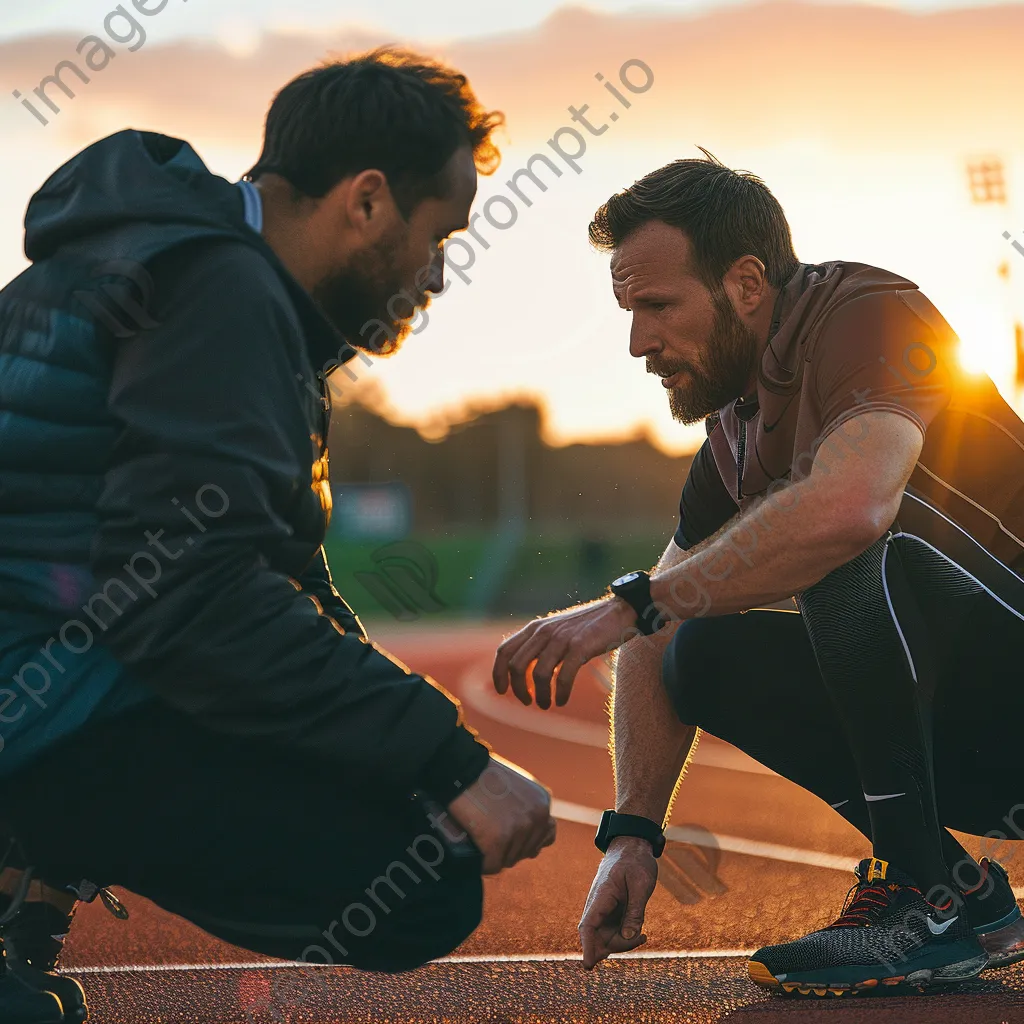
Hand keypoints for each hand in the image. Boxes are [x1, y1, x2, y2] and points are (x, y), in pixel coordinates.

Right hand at [447, 754, 556, 874]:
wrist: (460, 769)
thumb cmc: (482, 774)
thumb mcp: (518, 785)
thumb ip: (528, 807)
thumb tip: (530, 837)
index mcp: (542, 803)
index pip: (546, 837)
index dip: (527, 840)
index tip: (510, 835)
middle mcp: (536, 818)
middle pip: (526, 852)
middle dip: (509, 848)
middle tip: (489, 836)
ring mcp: (518, 830)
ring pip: (509, 860)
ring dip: (494, 855)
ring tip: (479, 840)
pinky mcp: (497, 841)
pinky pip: (492, 865)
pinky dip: (482, 862)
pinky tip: (473, 851)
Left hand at [492, 597, 639, 707]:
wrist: (619, 612)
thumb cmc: (588, 627)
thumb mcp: (557, 630)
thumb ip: (540, 645)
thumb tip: (525, 671)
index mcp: (535, 628)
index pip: (504, 650)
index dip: (498, 673)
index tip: (502, 691)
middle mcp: (544, 631)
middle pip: (516, 665)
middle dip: (518, 689)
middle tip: (528, 701)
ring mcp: (562, 638)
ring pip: (539, 674)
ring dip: (540, 695)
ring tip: (546, 704)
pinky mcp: (580, 647)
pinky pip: (563, 676)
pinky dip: (560, 693)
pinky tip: (562, 700)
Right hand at [579, 836, 657, 968]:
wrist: (631, 846)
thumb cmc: (636, 862)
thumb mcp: (641, 885)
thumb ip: (635, 911)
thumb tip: (628, 937)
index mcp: (601, 895)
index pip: (588, 925)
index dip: (587, 946)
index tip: (588, 966)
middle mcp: (597, 905)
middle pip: (596, 936)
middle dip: (615, 947)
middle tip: (641, 938)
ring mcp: (602, 909)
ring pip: (605, 937)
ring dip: (622, 943)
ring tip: (643, 935)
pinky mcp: (610, 912)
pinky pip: (613, 932)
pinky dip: (625, 938)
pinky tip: (641, 934)